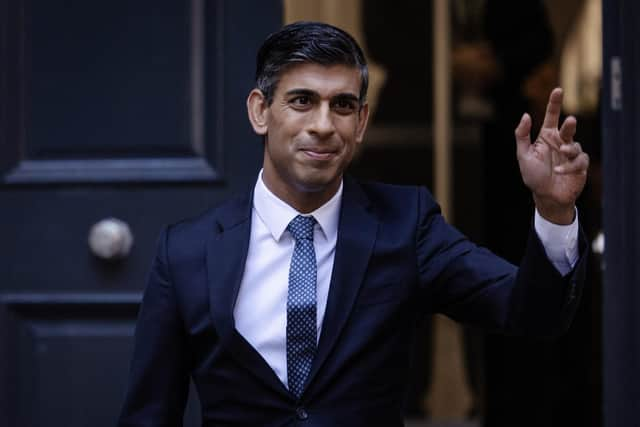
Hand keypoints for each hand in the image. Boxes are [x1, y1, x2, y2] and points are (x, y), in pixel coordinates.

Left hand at [515, 88, 588, 224]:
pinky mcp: (580, 165)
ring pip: (574, 145)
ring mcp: (571, 153)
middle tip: (570, 121)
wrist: (546, 197)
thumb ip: (522, 136)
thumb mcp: (523, 156)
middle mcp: (560, 142)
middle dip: (569, 124)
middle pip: (567, 127)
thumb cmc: (534, 176)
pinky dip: (569, 166)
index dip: (554, 103)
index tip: (558, 89)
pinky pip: (579, 161)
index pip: (551, 116)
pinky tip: (559, 170)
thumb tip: (525, 115)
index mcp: (546, 137)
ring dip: (568, 149)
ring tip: (561, 153)